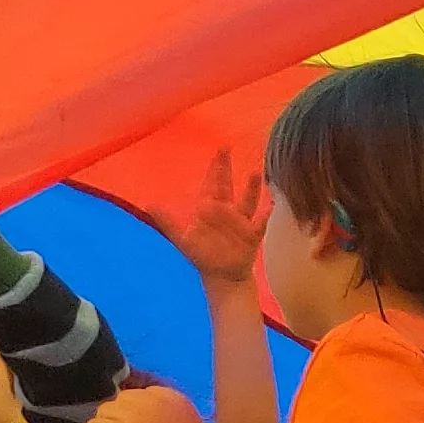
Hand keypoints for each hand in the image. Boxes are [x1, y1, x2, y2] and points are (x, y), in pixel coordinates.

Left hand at [149, 149, 264, 287]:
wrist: (222, 275)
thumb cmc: (202, 256)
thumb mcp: (182, 239)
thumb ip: (168, 222)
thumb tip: (149, 205)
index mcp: (209, 208)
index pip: (211, 183)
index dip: (214, 167)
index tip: (218, 149)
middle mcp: (226, 211)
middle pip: (226, 184)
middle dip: (225, 167)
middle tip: (226, 147)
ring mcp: (240, 221)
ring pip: (247, 200)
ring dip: (251, 188)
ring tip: (254, 173)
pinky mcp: (252, 234)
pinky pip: (261, 222)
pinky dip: (267, 213)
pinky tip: (274, 205)